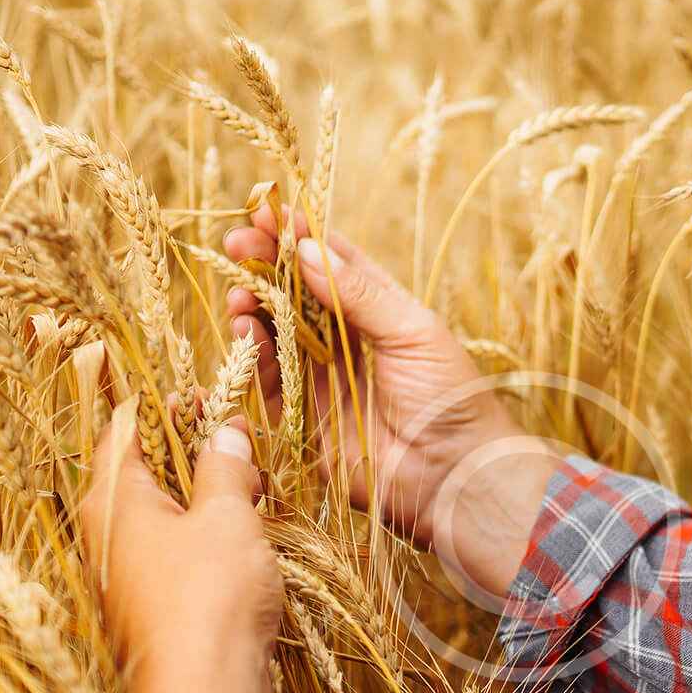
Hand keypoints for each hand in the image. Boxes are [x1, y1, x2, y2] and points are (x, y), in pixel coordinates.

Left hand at [79, 403, 281, 692]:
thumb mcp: (225, 515)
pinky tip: (245, 538)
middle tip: (238, 441)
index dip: (160, 407)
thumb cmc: (208, 595)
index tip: (200, 397)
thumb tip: (225, 431)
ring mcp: (127, 577)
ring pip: (164, 516)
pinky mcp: (154, 610)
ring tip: (253, 488)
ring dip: (206, 497)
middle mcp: (107, 536)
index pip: (121, 431)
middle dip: (192, 452)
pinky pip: (176, 555)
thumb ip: (224, 466)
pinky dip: (207, 537)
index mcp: (110, 501)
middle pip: (143, 473)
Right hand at [223, 207, 559, 602]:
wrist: (455, 478)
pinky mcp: (306, 418)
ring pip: (277, 332)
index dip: (301, 236)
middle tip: (237, 243)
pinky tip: (245, 331)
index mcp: (383, 311)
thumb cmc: (451, 399)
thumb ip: (359, 293)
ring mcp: (325, 378)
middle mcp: (349, 341)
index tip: (268, 213)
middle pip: (297, 292)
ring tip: (241, 292)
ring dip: (254, 306)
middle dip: (266, 265)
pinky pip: (269, 380)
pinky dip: (252, 354)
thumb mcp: (413, 332)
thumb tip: (308, 249)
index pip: (335, 262)